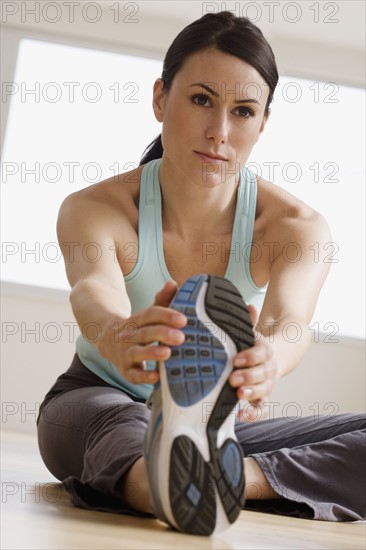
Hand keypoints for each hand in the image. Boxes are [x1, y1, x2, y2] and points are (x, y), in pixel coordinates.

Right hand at [96, 280, 186, 384]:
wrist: (107, 339)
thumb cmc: (138, 327)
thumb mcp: (148, 313)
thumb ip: (162, 299)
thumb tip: (174, 283)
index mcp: (138, 320)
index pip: (151, 314)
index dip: (166, 315)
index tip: (183, 320)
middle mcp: (130, 335)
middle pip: (146, 332)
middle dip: (163, 334)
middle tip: (181, 337)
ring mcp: (126, 352)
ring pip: (137, 352)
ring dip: (152, 353)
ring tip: (167, 353)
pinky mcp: (125, 370)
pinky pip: (133, 375)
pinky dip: (143, 377)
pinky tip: (156, 377)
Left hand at [229, 305, 278, 421]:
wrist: (283, 351)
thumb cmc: (258, 343)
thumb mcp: (254, 331)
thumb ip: (249, 321)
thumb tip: (248, 306)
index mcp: (266, 350)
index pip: (262, 353)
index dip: (251, 356)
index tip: (236, 359)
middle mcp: (269, 368)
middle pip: (263, 373)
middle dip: (249, 376)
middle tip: (232, 379)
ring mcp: (268, 383)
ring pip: (265, 390)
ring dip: (252, 393)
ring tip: (239, 396)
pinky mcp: (264, 396)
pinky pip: (263, 408)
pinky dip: (254, 414)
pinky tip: (241, 416)